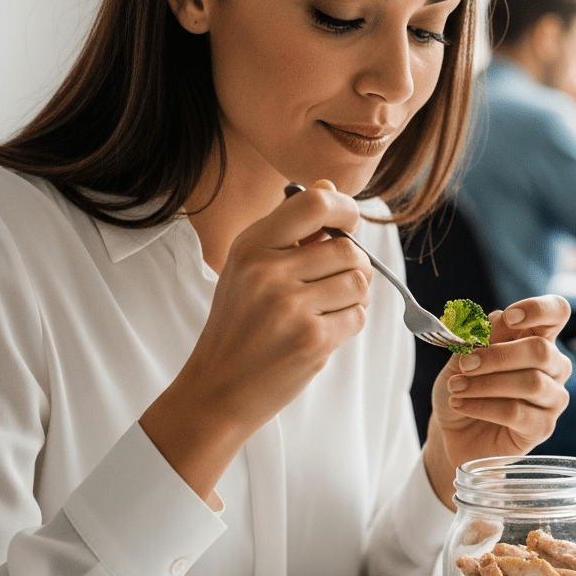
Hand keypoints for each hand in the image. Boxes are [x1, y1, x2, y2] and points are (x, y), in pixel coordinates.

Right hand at [140, 180, 372, 499]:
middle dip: (353, 265)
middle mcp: (269, 272)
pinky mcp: (312, 341)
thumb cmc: (238, 325)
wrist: (216, 390)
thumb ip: (289, 230)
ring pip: (359, 282)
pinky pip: (358, 316)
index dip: (344, 208)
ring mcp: (291, 308)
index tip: (348, 223)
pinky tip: (323, 330)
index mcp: (250, 247)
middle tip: (334, 281)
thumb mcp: (248, 268)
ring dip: (355, 295)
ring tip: (328, 307)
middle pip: (348, 249)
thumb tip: (330, 186)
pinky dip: (350, 322)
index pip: (314, 203)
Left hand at [423, 295, 571, 508]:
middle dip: (498, 355)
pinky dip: (482, 406)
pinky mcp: (543, 427)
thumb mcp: (463, 356)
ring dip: (486, 383)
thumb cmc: (464, 387)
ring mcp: (552, 398)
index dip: (538, 309)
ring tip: (456, 387)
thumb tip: (498, 318)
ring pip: (530, 383)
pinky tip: (460, 404)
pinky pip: (517, 412)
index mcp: (538, 337)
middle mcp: (554, 366)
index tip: (510, 317)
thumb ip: (482, 336)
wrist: (453, 431)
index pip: (557, 312)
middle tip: (465, 363)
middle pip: (541, 350)